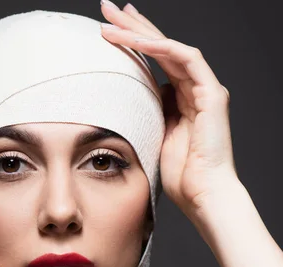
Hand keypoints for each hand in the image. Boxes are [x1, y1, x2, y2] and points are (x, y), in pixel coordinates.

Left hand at [99, 1, 238, 216]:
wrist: (202, 195)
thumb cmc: (178, 174)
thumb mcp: (151, 135)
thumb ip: (145, 113)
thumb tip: (125, 99)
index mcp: (179, 97)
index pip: (153, 60)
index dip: (132, 40)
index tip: (107, 27)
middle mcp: (194, 87)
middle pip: (160, 46)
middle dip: (133, 25)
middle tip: (106, 8)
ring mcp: (205, 88)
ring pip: (170, 47)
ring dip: (140, 31)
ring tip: (112, 20)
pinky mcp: (213, 94)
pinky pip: (187, 60)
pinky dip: (161, 47)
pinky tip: (138, 39)